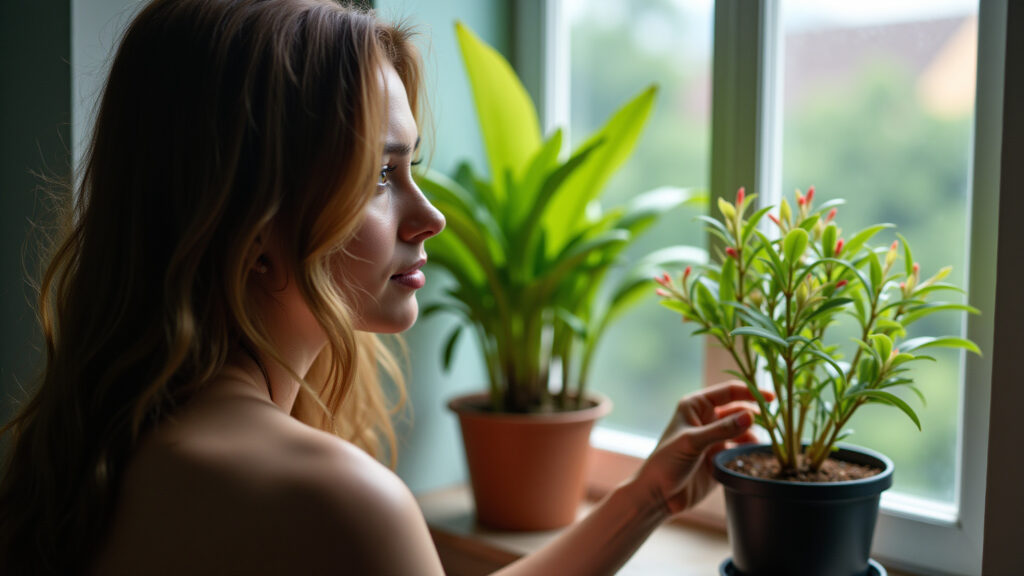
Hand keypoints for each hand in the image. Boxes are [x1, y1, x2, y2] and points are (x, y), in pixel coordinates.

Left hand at [631, 381, 772, 515]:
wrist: (659, 496)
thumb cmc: (666, 463)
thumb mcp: (693, 443)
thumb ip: (722, 429)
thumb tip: (751, 416)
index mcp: (695, 406)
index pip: (728, 392)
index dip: (750, 392)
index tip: (772, 398)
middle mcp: (705, 418)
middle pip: (738, 409)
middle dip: (755, 414)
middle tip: (775, 424)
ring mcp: (713, 437)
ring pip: (741, 429)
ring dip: (754, 434)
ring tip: (764, 443)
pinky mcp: (718, 455)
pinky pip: (740, 447)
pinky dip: (750, 449)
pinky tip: (757, 455)